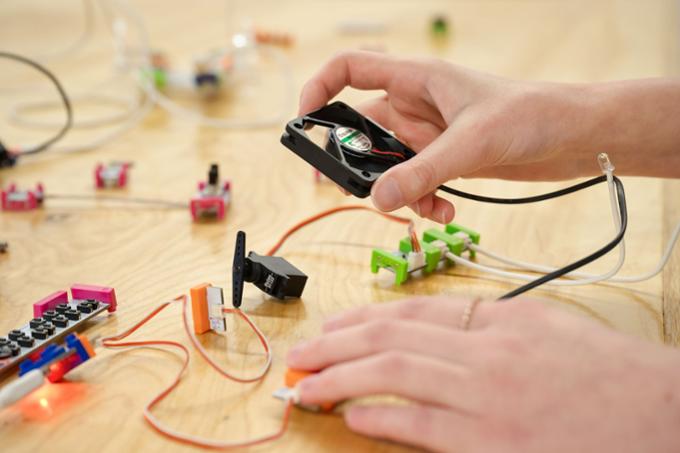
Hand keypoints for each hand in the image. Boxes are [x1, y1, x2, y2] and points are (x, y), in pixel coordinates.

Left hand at [286, 297, 679, 452]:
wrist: (663, 416)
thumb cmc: (610, 375)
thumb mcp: (547, 328)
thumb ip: (489, 324)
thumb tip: (434, 330)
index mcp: (500, 318)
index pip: (413, 312)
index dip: (363, 318)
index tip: (332, 326)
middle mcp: (486, 350)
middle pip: (390, 337)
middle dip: (336, 343)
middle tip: (301, 352)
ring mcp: (485, 396)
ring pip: (392, 375)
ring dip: (340, 378)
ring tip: (307, 385)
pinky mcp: (490, 442)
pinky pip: (418, 425)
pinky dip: (378, 419)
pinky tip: (350, 417)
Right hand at [299, 51, 679, 221]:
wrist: (572, 136)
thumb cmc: (530, 114)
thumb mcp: (470, 143)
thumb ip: (421, 172)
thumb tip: (378, 200)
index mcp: (416, 79)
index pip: (350, 69)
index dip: (320, 88)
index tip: (305, 122)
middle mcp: (415, 105)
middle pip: (362, 130)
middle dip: (356, 162)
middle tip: (351, 188)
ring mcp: (428, 134)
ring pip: (388, 164)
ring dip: (397, 190)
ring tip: (421, 205)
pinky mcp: (444, 159)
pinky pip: (415, 182)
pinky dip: (422, 200)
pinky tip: (445, 209)